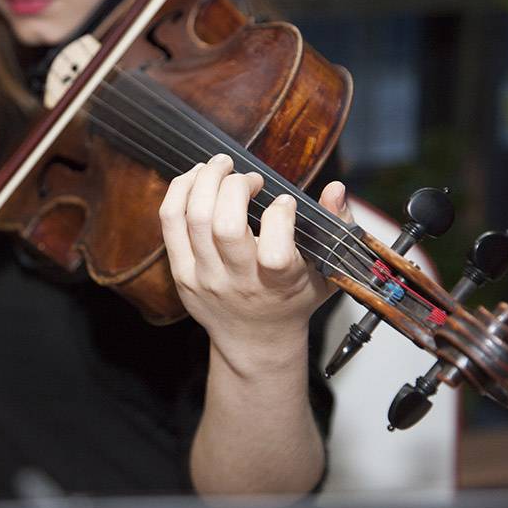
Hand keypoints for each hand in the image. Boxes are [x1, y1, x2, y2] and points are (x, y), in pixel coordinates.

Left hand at [159, 153, 353, 372]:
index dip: (280, 214)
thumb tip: (336, 188)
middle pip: (223, 225)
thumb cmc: (292, 300)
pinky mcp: (181, 272)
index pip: (274, 251)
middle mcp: (238, 282)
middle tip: (249, 178)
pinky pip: (170, 222)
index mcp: (277, 284)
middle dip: (235, 185)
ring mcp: (204, 278)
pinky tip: (196, 178)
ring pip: (193, 217)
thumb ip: (336, 227)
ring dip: (206, 180)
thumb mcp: (326, 271)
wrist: (254, 340)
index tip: (285, 202)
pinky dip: (180, 191)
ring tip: (221, 167)